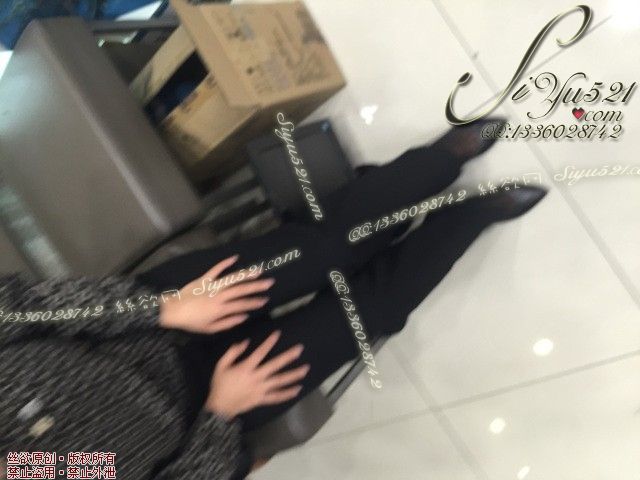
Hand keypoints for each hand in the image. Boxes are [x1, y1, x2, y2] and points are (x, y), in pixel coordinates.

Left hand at [159, 255, 273, 333]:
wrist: (173, 311)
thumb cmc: (192, 322)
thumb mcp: (210, 329)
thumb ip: (228, 323)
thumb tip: (244, 317)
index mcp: (221, 309)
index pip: (242, 305)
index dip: (254, 303)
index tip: (265, 300)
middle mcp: (219, 295)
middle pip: (241, 290)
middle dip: (257, 287)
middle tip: (269, 283)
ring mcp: (212, 285)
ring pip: (232, 279)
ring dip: (246, 274)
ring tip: (258, 271)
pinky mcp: (204, 279)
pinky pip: (216, 269)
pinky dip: (225, 263)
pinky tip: (235, 257)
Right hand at [206, 331, 308, 418]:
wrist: (219, 407)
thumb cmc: (220, 384)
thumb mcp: (221, 365)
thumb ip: (232, 352)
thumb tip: (245, 342)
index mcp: (246, 368)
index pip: (260, 353)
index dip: (269, 342)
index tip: (278, 333)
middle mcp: (256, 378)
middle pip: (275, 366)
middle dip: (288, 357)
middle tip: (300, 349)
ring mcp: (260, 390)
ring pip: (280, 381)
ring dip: (293, 375)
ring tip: (305, 369)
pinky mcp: (262, 399)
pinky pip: (277, 397)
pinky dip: (287, 394)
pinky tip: (298, 389)